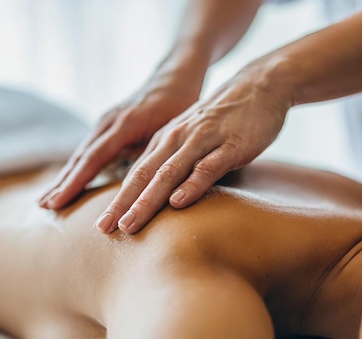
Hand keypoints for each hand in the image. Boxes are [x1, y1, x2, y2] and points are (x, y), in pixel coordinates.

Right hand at [38, 73, 200, 211]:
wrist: (174, 78)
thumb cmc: (178, 104)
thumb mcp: (171, 128)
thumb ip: (154, 153)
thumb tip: (144, 184)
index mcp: (124, 123)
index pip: (94, 158)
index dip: (75, 182)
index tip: (57, 202)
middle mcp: (109, 122)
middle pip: (80, 157)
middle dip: (61, 183)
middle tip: (42, 207)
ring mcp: (106, 122)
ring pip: (81, 154)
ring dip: (63, 177)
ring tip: (45, 200)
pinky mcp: (107, 125)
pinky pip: (88, 149)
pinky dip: (76, 167)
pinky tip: (66, 183)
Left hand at [93, 64, 291, 233]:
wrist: (260, 85)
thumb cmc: (226, 118)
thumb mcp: (194, 137)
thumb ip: (178, 161)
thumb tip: (163, 194)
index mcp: (167, 140)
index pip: (136, 174)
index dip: (117, 200)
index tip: (102, 225)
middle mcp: (178, 139)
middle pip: (144, 175)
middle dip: (122, 204)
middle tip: (104, 229)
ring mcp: (203, 141)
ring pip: (169, 173)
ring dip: (147, 200)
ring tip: (130, 223)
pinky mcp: (230, 145)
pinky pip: (208, 167)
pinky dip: (191, 185)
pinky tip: (178, 203)